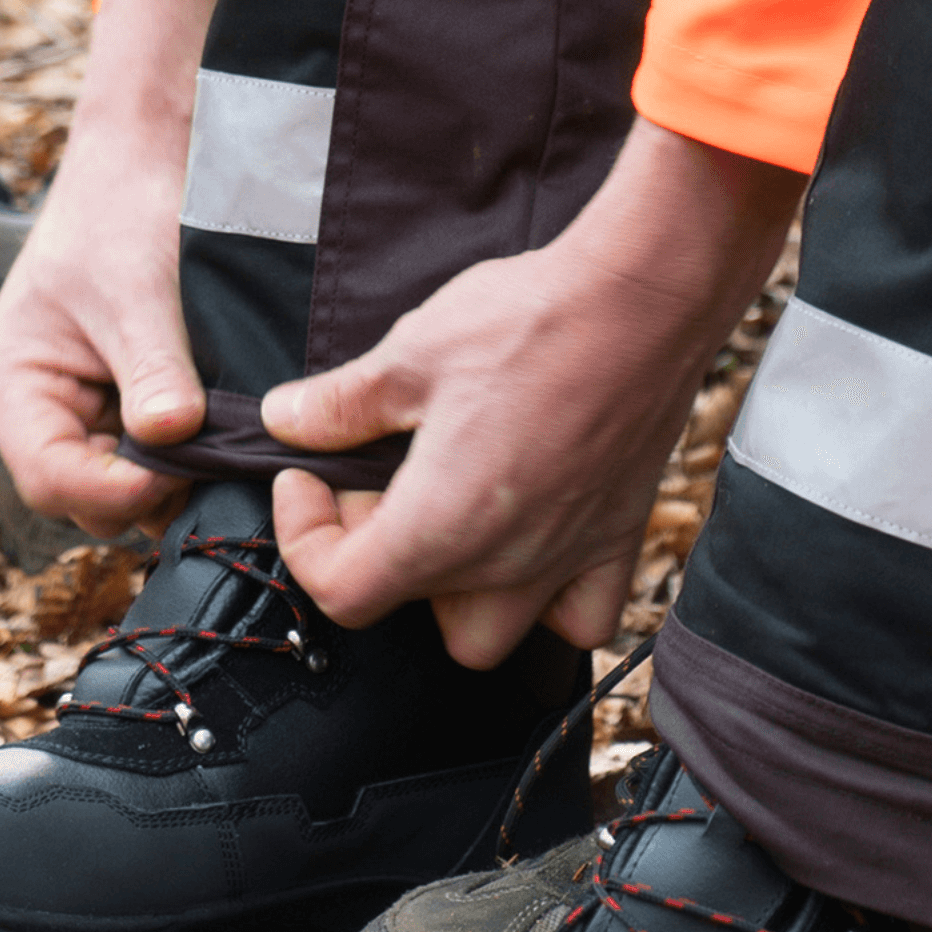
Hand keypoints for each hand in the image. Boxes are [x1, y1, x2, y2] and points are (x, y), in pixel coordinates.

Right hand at [0, 0, 214, 539]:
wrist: (147, 167)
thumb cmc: (123, 212)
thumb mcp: (137, 289)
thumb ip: (152, 368)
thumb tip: (171, 437)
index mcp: (11, 386)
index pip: (50, 481)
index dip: (116, 491)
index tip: (182, 468)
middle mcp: (40, 416)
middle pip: (89, 502)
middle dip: (152, 492)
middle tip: (220, 461)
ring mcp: (87, 422)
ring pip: (130, 494)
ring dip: (179, 483)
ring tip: (230, 447)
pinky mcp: (130, 419)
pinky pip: (158, 467)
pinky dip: (192, 463)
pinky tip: (230, 437)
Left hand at [262, 120, 803, 666]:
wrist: (644, 298)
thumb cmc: (532, 320)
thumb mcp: (410, 352)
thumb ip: (340, 404)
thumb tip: (287, 420)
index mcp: (441, 527)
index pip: (342, 591)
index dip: (305, 541)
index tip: (307, 480)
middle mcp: (503, 565)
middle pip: (407, 606)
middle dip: (371, 550)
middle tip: (372, 475)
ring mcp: (565, 561)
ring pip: (485, 634)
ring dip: (447, 593)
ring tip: (444, 516)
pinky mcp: (615, 542)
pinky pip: (579, 620)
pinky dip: (548, 606)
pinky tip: (529, 548)